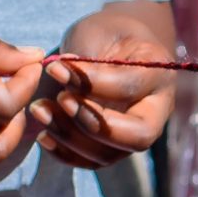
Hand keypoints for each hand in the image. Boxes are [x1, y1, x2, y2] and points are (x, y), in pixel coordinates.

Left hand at [35, 7, 172, 169]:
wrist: (113, 48)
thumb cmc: (105, 34)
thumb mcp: (98, 34)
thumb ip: (87, 59)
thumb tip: (63, 77)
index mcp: (159, 74)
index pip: (130, 87)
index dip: (91, 83)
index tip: (55, 69)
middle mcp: (155, 110)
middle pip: (138, 136)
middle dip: (93, 123)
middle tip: (60, 99)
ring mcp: (135, 133)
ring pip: (110, 154)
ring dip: (70, 137)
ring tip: (39, 109)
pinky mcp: (114, 147)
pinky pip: (92, 162)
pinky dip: (65, 154)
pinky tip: (42, 135)